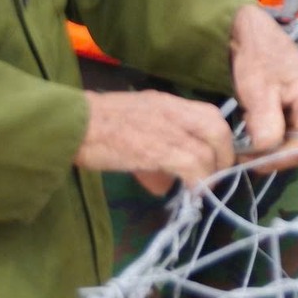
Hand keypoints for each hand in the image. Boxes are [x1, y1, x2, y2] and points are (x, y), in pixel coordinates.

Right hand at [75, 90, 237, 196]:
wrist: (73, 125)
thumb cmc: (95, 127)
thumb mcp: (135, 129)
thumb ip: (156, 151)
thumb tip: (165, 185)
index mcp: (168, 103)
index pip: (211, 114)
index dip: (221, 139)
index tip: (219, 159)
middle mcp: (173, 111)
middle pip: (218, 128)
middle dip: (224, 154)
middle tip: (216, 175)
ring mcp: (168, 128)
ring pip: (209, 149)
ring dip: (211, 174)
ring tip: (202, 189)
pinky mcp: (159, 149)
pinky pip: (192, 166)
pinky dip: (197, 182)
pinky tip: (190, 194)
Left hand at [228, 5, 297, 170]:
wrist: (254, 33)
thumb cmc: (257, 57)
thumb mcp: (257, 91)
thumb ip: (265, 125)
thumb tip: (265, 154)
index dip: (278, 159)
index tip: (249, 161)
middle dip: (273, 153)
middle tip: (243, 152)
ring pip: (295, 139)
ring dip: (271, 144)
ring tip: (247, 138)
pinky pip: (291, 129)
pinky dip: (272, 134)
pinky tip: (255, 127)